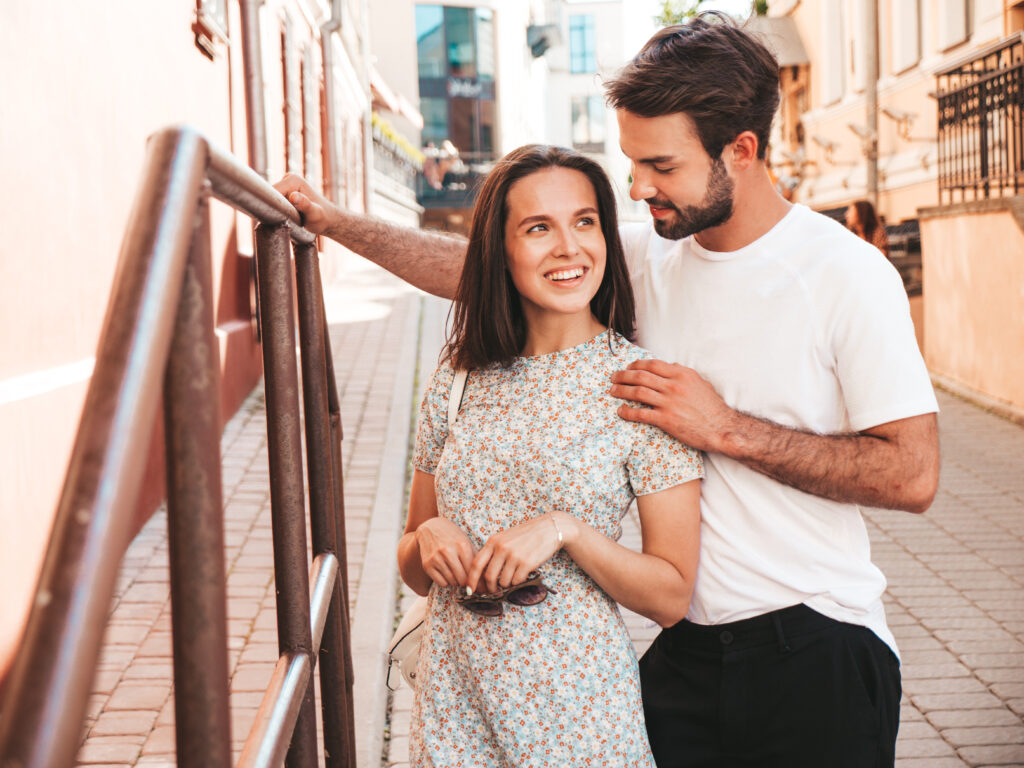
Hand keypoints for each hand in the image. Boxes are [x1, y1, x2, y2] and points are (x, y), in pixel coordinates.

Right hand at [272, 173, 331, 233]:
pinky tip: (286, 216)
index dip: (272, 206)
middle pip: (269, 195)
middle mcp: (288, 178)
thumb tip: (293, 196)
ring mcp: (285, 185)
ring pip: (271, 199)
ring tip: (288, 218)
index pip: (271, 192)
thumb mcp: (314, 214)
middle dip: (274, 208)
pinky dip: (277, 210)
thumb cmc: (323, 218)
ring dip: (275, 210)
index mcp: (293, 180)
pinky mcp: (284, 191)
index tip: (280, 217)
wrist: (328, 220)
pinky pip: (274, 201)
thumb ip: (305, 205)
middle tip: (286, 219)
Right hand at [415, 517, 476, 587]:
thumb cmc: (453, 536)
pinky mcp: (427, 565)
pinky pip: (441, 583)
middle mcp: (448, 552)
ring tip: (456, 573)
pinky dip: (445, 581)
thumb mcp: (466, 542)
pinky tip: (446, 573)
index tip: (477, 583)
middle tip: (466, 579)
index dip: (477, 580)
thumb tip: (484, 580)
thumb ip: (475, 558)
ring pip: (452, 582)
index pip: (473, 571)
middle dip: (466, 582)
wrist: (430, 528)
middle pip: (462, 579)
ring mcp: (436, 558)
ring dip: (456, 581)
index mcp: (462, 546)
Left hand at [467, 514, 567, 594]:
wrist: (549, 528)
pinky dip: (518, 582)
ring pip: (503, 581)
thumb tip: (483, 573)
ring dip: (506, 586)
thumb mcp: (505, 537)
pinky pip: (516, 581)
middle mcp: (501, 548)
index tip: (469, 590)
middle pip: (489, 576)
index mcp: (493, 541)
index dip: (471, 579)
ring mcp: (514, 556)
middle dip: (490, 588)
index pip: (476, 564)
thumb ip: (494, 551)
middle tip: (494, 592)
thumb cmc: (526, 534)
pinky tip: (522, 575)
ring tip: (512, 579)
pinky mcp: (527, 563)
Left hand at [609, 359, 736, 452]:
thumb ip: (684, 373)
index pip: (652, 364)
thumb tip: (671, 365)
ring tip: (612, 391)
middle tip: (613, 377)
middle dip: (623, 375)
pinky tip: (620, 412)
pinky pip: (640, 413)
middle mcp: (673, 386)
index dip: (636, 364)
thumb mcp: (700, 383)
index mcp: (681, 374)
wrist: (721, 428)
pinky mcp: (666, 419)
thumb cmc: (712, 407)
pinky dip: (627, 412)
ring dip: (621, 391)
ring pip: (637, 392)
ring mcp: (669, 402)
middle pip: (640, 376)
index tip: (628, 367)